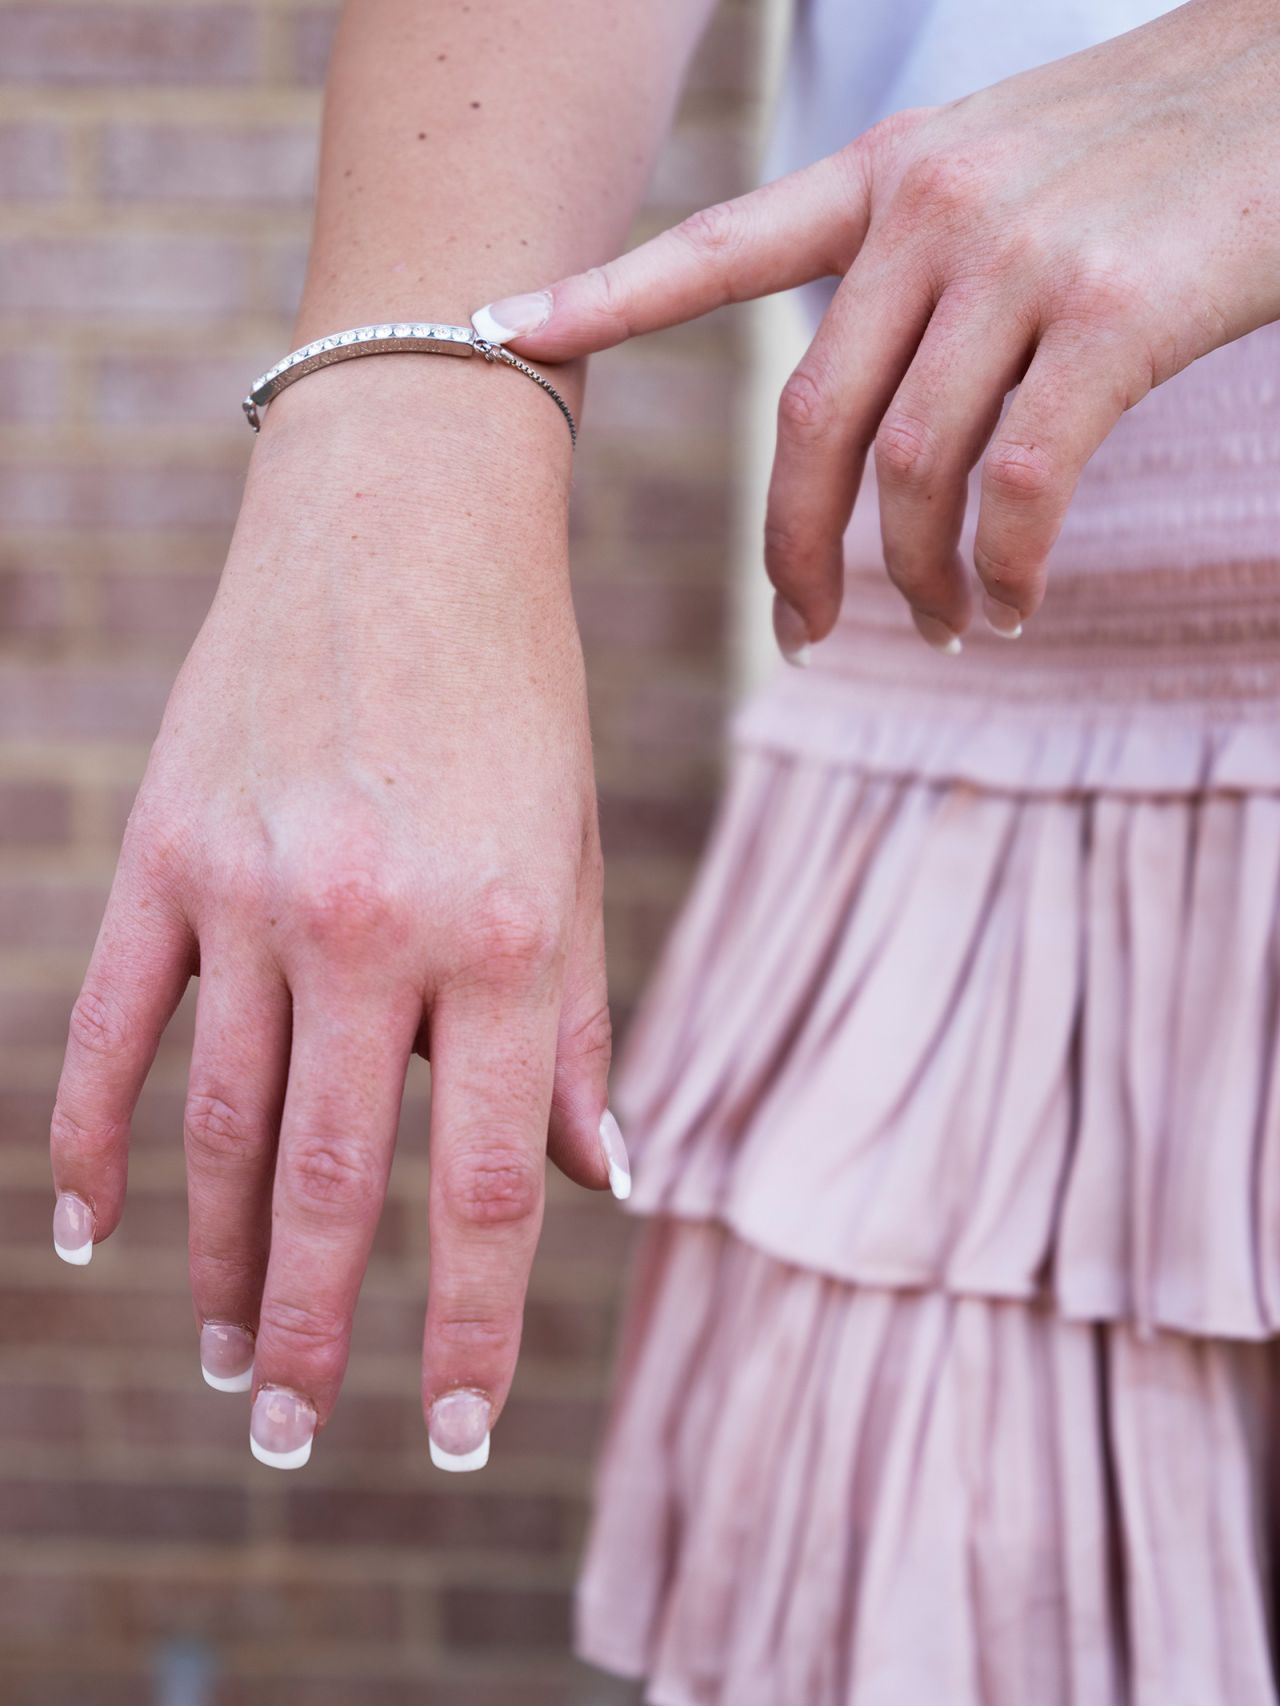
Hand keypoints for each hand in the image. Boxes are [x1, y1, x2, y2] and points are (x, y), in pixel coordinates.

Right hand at [48, 355, 628, 1470]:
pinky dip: (92, 1142)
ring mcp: (249, 890)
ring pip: (221, 1129)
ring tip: (229, 1360)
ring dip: (219, 1262)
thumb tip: (605, 1179)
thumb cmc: (518, 690)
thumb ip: (576, 1023)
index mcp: (500, 935)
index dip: (478, 1329)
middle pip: (331, 1187)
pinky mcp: (164, 853)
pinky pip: (114, 1029)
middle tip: (297, 1444)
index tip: (465, 1431)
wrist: (402, 516)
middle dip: (316, 1336)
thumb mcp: (576, 850)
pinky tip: (93, 1233)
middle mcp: (370, 926)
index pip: (488, 1187)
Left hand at [474, 0, 1279, 654]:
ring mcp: (1021, 255)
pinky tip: (1010, 606)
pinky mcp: (1111, 313)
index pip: (720, 245)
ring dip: (914, 579)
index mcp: (893, 170)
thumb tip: (879, 414)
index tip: (497, 329)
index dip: (601, 296)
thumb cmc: (1168, 145)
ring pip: (909, 469)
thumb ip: (925, 267)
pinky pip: (1016, 487)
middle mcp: (935, 204)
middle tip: (803, 634)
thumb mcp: (1013, 170)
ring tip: (940, 626)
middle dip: (794, 550)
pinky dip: (1003, 571)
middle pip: (809, 419)